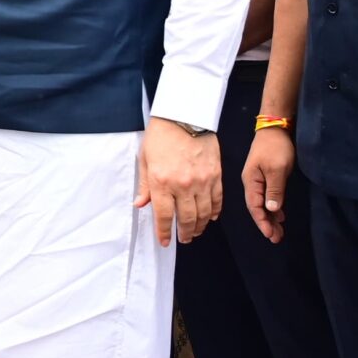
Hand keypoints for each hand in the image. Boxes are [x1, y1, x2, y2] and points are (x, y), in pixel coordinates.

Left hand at [135, 118, 221, 244]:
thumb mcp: (145, 159)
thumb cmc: (160, 136)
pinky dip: (214, 212)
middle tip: (183, 239)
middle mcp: (182, 185)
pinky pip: (217, 200)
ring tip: (195, 232)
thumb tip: (140, 205)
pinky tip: (210, 217)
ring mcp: (202, 181)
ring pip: (204, 213)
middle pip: (186, 219)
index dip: (164, 232)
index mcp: (162, 182)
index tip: (164, 241)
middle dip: (185, 233)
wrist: (184, 116)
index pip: (163, 215)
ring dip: (199, 226)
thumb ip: (146, 185)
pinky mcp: (216, 176)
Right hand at [242, 126, 293, 243]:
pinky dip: (273, 208)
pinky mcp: (266, 177)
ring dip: (270, 217)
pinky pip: (268, 197)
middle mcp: (252, 182)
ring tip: (279, 231)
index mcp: (251, 181)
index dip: (262, 222)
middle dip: (266, 224)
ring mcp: (258, 179)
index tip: (271, 235)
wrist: (275, 128)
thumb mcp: (277, 169)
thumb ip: (274, 190)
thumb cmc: (275, 148)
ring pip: (263, 204)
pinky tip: (279, 215)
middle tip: (277, 238)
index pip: (254, 206)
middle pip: (257, 207)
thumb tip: (270, 210)